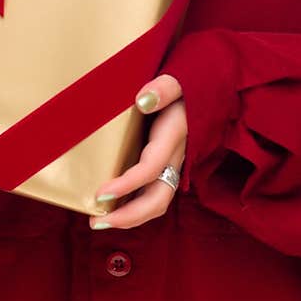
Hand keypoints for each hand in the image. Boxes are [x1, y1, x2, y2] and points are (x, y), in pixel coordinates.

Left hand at [89, 75, 186, 229]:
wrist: (205, 89)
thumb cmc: (187, 84)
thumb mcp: (178, 79)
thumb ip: (164, 88)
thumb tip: (143, 99)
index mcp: (173, 137)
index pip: (151, 168)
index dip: (127, 185)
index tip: (101, 194)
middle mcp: (175, 156)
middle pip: (158, 198)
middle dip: (129, 216)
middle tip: (95, 221)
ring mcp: (172, 164)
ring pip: (157, 201)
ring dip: (130, 217)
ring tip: (99, 220)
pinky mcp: (166, 165)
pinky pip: (153, 193)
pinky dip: (134, 206)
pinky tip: (112, 207)